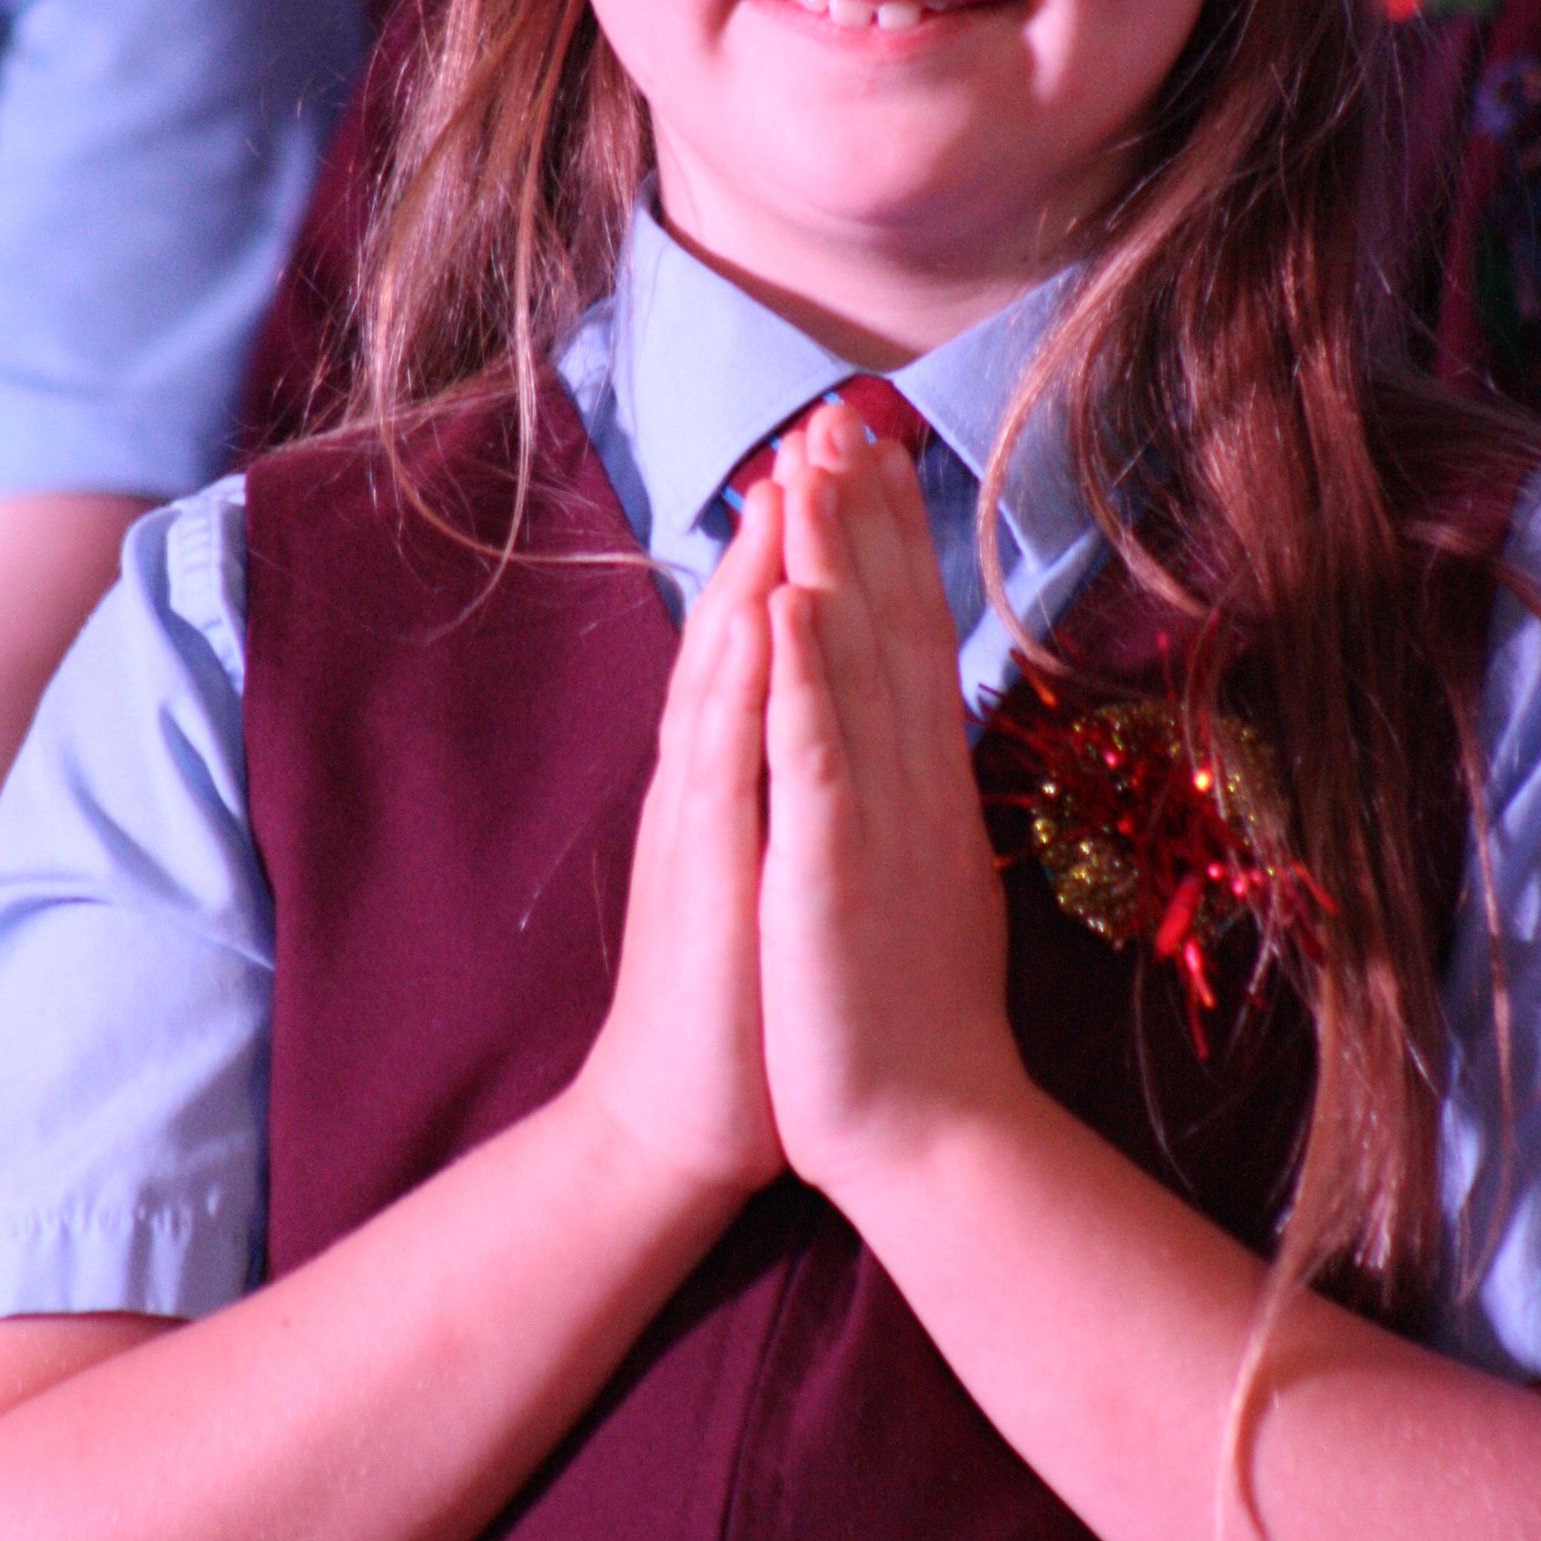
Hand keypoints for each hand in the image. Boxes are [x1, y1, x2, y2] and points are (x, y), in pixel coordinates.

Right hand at [573, 479, 784, 1206]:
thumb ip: (799, 784)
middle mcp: (715, 775)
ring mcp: (703, 817)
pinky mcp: (706, 871)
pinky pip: (723, 762)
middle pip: (748, 623)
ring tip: (787, 479)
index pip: (782, 636)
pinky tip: (756, 618)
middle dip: (789, 523)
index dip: (820, 548)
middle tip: (823, 420)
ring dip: (755, 572)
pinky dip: (740, 682)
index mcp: (746, 773)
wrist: (679, 1119)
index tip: (861, 461)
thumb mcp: (785, 864)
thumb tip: (839, 719)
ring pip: (726, 670)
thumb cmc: (746, 999)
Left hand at [759, 407, 1026, 1203]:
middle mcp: (911, 786)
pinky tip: (795, 607)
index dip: (890, 539)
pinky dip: (806, 679)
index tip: (868, 453)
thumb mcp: (917, 876)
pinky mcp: (833, 875)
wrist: (927, 1136)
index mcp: (923, 787)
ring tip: (817, 465)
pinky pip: (816, 760)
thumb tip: (920, 719)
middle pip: (891, 625)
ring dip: (837, 561)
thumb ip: (915, 794)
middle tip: (846, 413)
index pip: (908, 636)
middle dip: (866, 515)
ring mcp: (877, 824)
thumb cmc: (907, 1017)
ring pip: (856, 668)